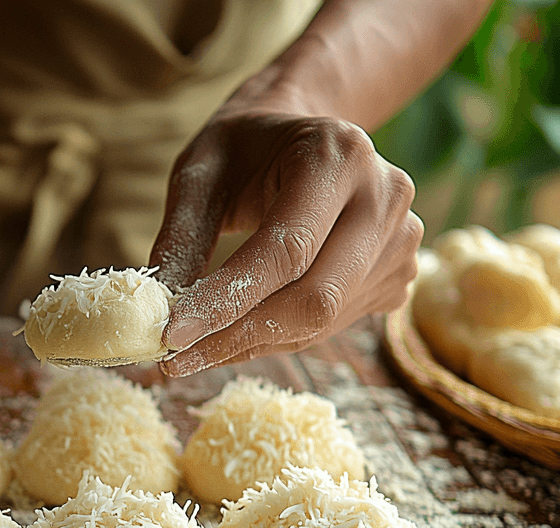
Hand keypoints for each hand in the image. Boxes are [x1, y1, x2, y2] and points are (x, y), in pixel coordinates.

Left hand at [150, 110, 422, 375]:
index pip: (285, 250)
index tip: (171, 336)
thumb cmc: (245, 152)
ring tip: (198, 347)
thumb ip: (180, 236)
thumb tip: (158, 310)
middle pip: (315, 297)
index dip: (226, 302)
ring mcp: (400, 240)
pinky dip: (277, 338)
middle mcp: (384, 196)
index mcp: (338, 155)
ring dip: (253, 345)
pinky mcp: (397, 274)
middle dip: (239, 337)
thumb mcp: (199, 173)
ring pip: (322, 321)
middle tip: (177, 360)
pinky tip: (237, 329)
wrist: (303, 136)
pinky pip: (332, 325)